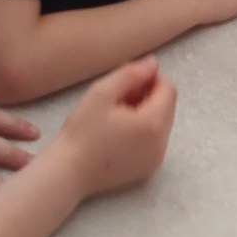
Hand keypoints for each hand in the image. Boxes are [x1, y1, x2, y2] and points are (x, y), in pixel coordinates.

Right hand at [62, 56, 176, 198]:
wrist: (68, 173)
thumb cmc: (81, 132)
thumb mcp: (101, 93)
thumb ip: (130, 74)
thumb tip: (153, 64)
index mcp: (153, 124)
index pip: (169, 90)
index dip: (151, 79)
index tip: (127, 81)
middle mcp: (161, 144)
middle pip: (167, 107)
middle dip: (148, 96)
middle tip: (118, 97)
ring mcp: (156, 159)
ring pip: (162, 124)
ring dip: (145, 113)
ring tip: (116, 115)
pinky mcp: (148, 170)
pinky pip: (154, 141)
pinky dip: (143, 131)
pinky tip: (118, 132)